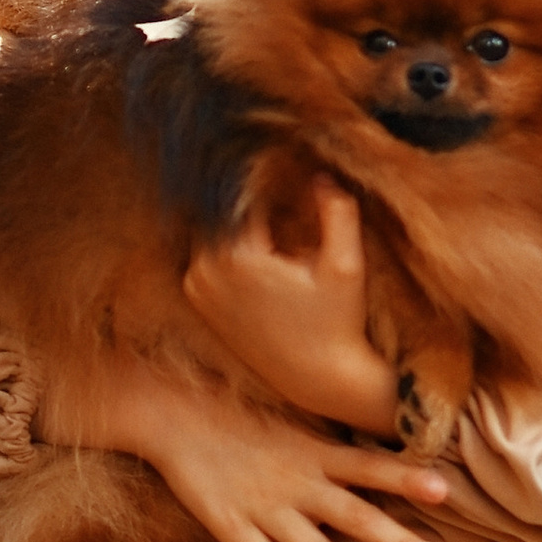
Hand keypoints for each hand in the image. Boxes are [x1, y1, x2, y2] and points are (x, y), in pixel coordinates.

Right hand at [69, 355, 454, 541]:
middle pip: (357, 517)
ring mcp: (267, 510)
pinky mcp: (234, 529)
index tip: (445, 491)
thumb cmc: (239, 417)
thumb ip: (332, 447)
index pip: (370, 465)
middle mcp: (298, 483)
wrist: (175, 417)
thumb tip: (380, 457)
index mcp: (315, 452)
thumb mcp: (294, 423)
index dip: (406, 476)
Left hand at [182, 182, 399, 438]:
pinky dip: (228, 243)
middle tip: (276, 186)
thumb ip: (337, 212)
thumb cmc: (337, 323)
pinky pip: (208, 253)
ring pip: (214, 229)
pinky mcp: (198, 299)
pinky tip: (261, 243)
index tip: (282, 163)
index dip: (264, 175)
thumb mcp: (345, 265)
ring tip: (273, 215)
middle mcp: (205, 271)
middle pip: (223, 210)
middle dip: (250, 198)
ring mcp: (196, 287)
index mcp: (235, 257)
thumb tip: (321, 173)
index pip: (241, 193)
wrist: (318, 379)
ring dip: (239, 220)